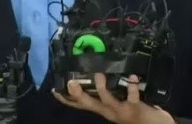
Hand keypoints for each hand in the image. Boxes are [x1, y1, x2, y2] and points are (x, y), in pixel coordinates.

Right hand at [53, 73, 174, 123]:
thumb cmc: (137, 116)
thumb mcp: (119, 107)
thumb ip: (111, 96)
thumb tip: (100, 77)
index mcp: (103, 110)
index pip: (81, 105)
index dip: (67, 99)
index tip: (55, 90)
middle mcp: (109, 111)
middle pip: (89, 104)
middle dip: (78, 94)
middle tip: (70, 82)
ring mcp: (121, 111)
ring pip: (107, 100)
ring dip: (102, 88)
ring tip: (99, 75)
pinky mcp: (135, 109)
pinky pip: (133, 97)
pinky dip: (132, 87)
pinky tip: (133, 78)